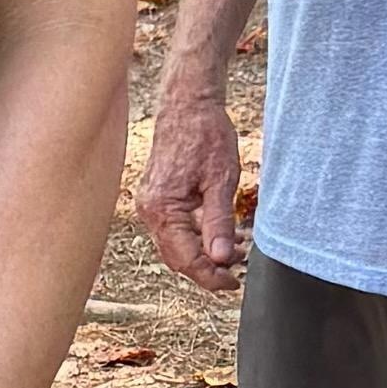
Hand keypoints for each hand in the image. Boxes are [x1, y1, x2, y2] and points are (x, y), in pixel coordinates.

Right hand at [139, 64, 247, 292]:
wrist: (187, 104)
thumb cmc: (205, 134)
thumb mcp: (221, 180)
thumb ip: (219, 222)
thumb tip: (222, 259)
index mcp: (162, 208)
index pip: (186, 259)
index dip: (211, 276)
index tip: (234, 283)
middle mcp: (149, 210)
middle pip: (177, 258)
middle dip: (207, 270)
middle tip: (237, 273)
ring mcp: (149, 204)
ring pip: (175, 246)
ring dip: (203, 255)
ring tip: (235, 254)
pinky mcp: (156, 198)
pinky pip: (173, 230)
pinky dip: (195, 239)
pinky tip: (220, 237)